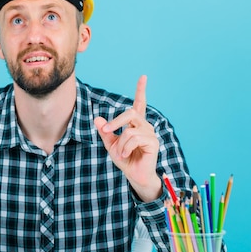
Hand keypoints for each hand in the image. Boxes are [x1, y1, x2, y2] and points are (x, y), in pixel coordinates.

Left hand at [94, 76, 161, 201]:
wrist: (134, 175)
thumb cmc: (125, 159)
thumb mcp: (110, 145)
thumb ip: (105, 132)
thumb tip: (97, 119)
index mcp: (136, 124)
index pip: (140, 103)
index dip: (141, 90)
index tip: (143, 77)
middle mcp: (144, 125)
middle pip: (130, 112)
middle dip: (115, 122)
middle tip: (106, 131)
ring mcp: (150, 133)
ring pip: (129, 130)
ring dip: (120, 143)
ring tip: (120, 153)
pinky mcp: (153, 142)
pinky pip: (134, 138)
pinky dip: (125, 147)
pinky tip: (125, 155)